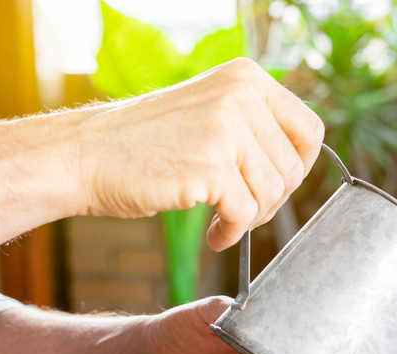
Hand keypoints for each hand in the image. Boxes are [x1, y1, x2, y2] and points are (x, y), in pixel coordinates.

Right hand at [75, 58, 323, 251]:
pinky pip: (245, 214)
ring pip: (273, 194)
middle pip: (294, 168)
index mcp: (247, 78)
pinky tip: (215, 233)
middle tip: (242, 210)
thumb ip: (254, 127)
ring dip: (251, 218)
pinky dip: (232, 233)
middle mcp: (241, 95)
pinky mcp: (211, 165)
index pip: (309, 130)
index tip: (276, 185)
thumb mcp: (210, 112)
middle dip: (272, 200)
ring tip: (225, 220)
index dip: (300, 167)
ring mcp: (227, 129)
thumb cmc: (146, 143)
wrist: (86, 154)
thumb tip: (299, 165)